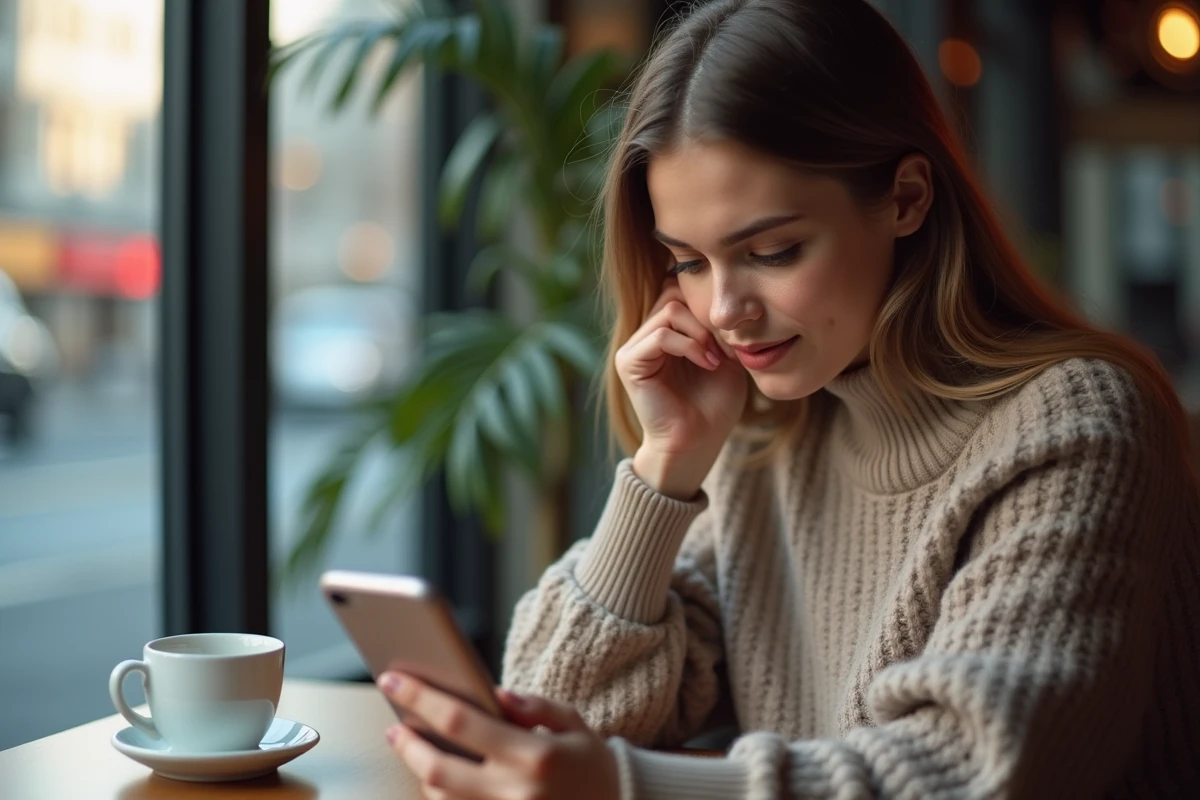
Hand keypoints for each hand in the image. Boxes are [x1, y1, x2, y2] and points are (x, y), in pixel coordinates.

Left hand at [378, 671, 619, 799]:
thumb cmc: (592, 763)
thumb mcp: (572, 723)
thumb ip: (532, 706)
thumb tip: (494, 694)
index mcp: (533, 755)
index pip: (461, 721)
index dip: (420, 698)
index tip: (393, 678)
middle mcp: (515, 793)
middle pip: (438, 769)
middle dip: (407, 743)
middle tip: (393, 724)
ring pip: (441, 798)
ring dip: (421, 771)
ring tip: (413, 745)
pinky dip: (442, 794)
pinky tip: (437, 774)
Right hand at [615, 280, 747, 497]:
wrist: (698, 442)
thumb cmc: (714, 406)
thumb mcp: (726, 357)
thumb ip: (718, 327)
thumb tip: (718, 299)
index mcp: (666, 332)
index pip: (682, 291)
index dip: (709, 306)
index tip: (732, 336)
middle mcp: (646, 335)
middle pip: (674, 292)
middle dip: (706, 316)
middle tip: (724, 346)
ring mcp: (635, 347)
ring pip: (669, 308)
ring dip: (700, 331)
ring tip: (715, 357)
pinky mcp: (629, 362)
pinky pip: (659, 334)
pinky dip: (688, 345)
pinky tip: (706, 363)